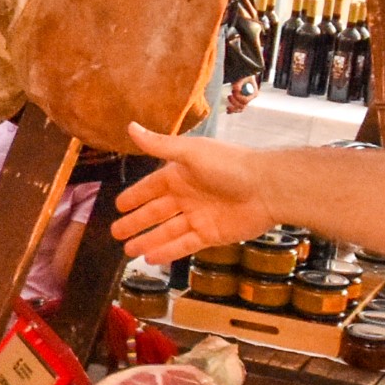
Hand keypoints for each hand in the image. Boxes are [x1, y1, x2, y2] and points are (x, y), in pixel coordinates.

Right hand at [112, 126, 276, 263]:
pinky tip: (150, 257)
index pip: (151, 187)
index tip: (118, 206)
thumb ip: (159, 145)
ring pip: (167, 231)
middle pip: (156, 212)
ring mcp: (199, 217)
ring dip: (148, 240)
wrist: (267, 189)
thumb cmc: (230, 165)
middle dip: (136, 223)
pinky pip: (184, 244)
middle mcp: (188, 196)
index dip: (134, 196)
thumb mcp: (190, 152)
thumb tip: (130, 127)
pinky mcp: (211, 235)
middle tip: (116, 233)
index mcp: (181, 174)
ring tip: (128, 251)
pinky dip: (168, 251)